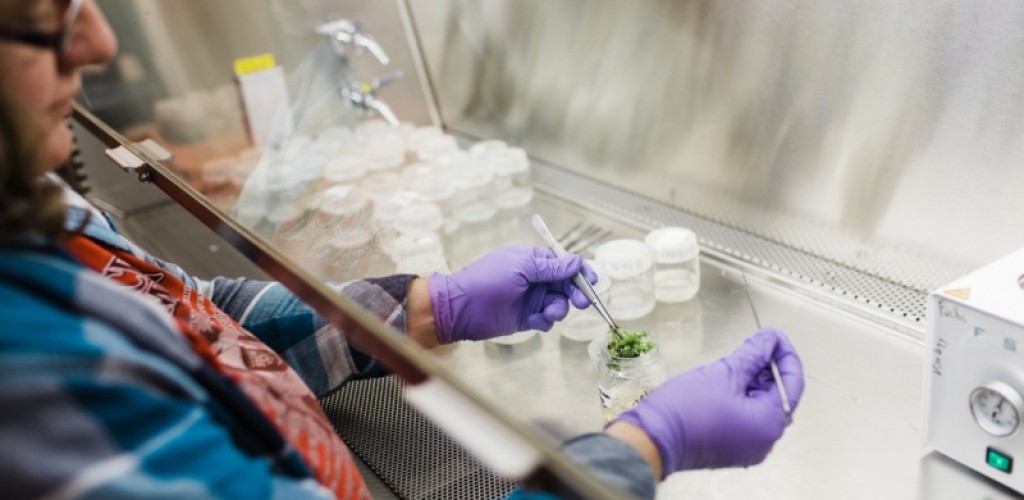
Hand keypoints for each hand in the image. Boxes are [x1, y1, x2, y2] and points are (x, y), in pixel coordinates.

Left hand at [428, 245, 594, 342]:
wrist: (463, 308)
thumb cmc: (490, 279)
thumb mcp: (522, 267)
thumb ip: (551, 267)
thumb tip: (577, 262)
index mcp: (534, 260)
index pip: (564, 263)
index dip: (580, 272)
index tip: (592, 282)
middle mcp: (535, 279)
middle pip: (566, 285)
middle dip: (576, 293)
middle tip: (582, 302)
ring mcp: (531, 299)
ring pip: (559, 304)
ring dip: (559, 309)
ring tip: (547, 313)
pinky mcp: (527, 318)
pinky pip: (546, 320)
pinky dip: (544, 321)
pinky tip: (533, 321)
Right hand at [612, 327, 803, 475]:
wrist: (653, 438)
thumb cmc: (687, 408)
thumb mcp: (724, 372)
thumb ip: (753, 354)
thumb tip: (769, 339)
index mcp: (769, 424)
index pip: (792, 383)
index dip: (785, 355)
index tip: (773, 336)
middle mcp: (765, 441)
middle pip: (777, 396)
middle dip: (769, 368)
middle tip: (756, 344)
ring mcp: (748, 447)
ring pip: (761, 408)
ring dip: (755, 382)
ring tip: (741, 359)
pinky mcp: (731, 448)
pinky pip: (747, 419)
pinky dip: (743, 398)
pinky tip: (731, 380)